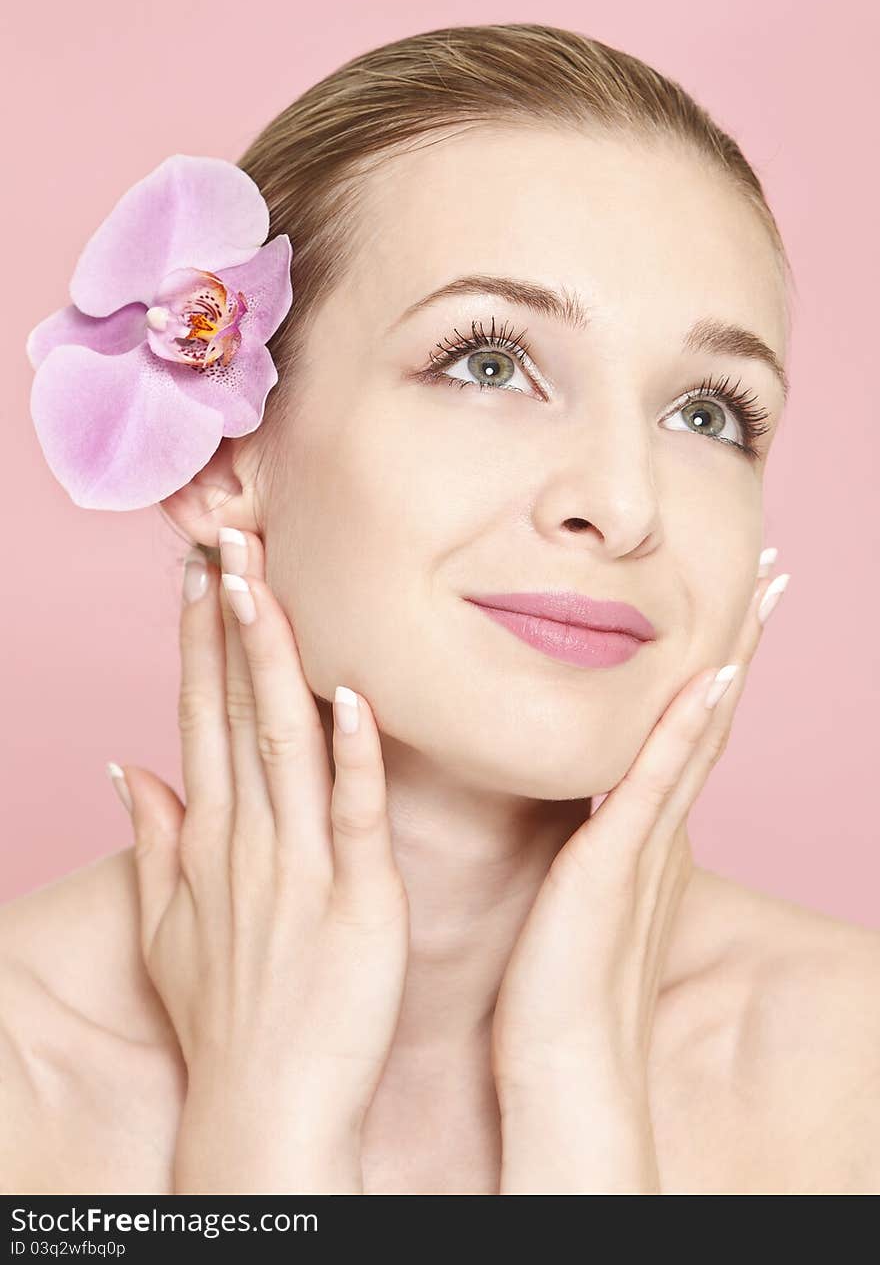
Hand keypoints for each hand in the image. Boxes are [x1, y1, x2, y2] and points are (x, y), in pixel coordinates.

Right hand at [114, 529, 408, 1192]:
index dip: (198, 641)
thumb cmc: (229, 1017)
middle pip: (235, 709)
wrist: (267, 1106)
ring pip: (285, 741)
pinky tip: (352, 694)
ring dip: (276, 661)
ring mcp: (304, 866)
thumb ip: (153, 841)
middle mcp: (249, 838)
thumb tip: (125, 768)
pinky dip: (355, 754)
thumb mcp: (166, 927)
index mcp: (212, 838)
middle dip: (230, 622)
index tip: (198, 573)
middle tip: (228, 539)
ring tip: (265, 586)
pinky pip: (357, 813)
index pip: (199, 715)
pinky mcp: (361, 900)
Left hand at [491, 560, 789, 1192]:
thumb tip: (579, 802)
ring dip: (732, 660)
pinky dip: (687, 728)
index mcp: (644, 832)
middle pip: (709, 716)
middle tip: (771, 575)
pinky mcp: (618, 862)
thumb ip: (589, 845)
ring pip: (698, 732)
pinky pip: (658, 781)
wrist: (567, 1070)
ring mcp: (646, 843)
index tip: (733, 608)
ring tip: (761, 595)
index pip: (686, 731)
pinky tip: (712, 676)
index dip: (712, 667)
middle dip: (743, 642)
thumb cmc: (561, 987)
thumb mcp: (579, 894)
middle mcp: (659, 828)